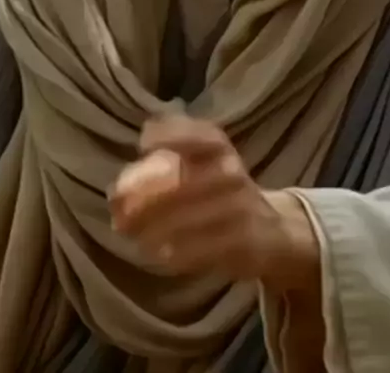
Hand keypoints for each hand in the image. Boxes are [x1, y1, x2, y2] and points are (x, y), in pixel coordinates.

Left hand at [108, 115, 318, 289]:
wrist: (272, 230)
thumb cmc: (220, 191)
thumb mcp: (202, 163)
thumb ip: (162, 164)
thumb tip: (120, 185)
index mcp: (219, 147)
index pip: (198, 133)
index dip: (168, 136)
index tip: (141, 147)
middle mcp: (232, 172)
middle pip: (183, 182)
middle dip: (144, 199)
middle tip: (118, 215)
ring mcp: (241, 207)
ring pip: (188, 218)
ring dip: (153, 229)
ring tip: (132, 237)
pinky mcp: (245, 242)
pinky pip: (202, 249)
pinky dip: (175, 253)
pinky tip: (156, 255)